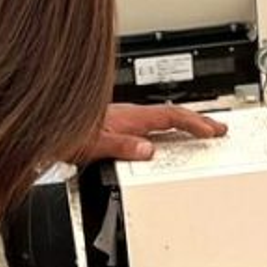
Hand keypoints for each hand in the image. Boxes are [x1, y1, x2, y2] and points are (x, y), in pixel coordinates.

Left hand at [80, 102, 228, 165]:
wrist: (49, 125)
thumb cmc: (67, 132)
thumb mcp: (96, 144)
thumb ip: (122, 146)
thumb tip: (148, 151)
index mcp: (131, 117)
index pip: (171, 116)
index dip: (194, 122)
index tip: (212, 130)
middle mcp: (130, 116)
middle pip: (172, 115)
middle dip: (197, 121)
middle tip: (217, 128)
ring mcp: (125, 120)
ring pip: (162, 119)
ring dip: (182, 125)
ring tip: (198, 132)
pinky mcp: (118, 126)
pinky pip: (151, 126)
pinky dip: (166, 130)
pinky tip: (164, 139)